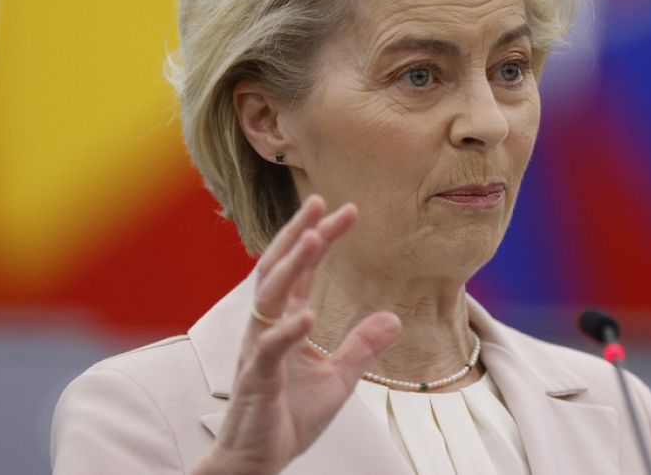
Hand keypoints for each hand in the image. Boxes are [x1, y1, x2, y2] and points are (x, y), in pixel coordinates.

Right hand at [194, 195, 400, 474]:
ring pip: (268, 298)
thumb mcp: (338, 379)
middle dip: (299, 234)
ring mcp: (258, 351)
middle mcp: (267, 328)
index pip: (302, 270)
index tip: (347, 210)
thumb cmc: (288, 417)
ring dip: (290, 266)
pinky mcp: (256, 379)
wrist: (257, 460)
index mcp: (285, 322)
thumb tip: (394, 318)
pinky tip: (305, 314)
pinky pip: (268, 349)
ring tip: (314, 238)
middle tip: (321, 202)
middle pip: (279, 268)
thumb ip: (361, 347)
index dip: (321, 237)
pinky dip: (286, 331)